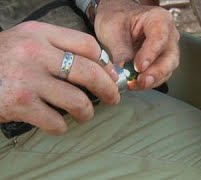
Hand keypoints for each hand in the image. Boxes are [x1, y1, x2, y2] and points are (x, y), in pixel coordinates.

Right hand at [0, 21, 119, 134]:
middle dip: (108, 89)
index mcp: (41, 33)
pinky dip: (61, 126)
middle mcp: (35, 52)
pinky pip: (56, 121)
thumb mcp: (30, 42)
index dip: (105, 63)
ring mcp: (27, 78)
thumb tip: (101, 67)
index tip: (111, 76)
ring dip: (86, 112)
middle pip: (89, 72)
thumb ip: (61, 48)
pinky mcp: (19, 104)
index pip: (88, 45)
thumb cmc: (4, 59)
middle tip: (113, 99)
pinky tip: (57, 123)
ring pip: (77, 101)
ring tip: (83, 114)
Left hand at [94, 0, 179, 88]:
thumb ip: (120, 49)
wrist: (116, 20)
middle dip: (156, 72)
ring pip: (167, 69)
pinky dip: (148, 82)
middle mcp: (168, 34)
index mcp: (159, 18)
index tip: (139, 66)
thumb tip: (124, 70)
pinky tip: (135, 84)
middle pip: (170, 57)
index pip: (160, 37)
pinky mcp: (162, 62)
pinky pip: (159, 75)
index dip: (150, 53)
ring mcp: (167, 49)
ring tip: (134, 85)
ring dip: (152, 80)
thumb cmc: (116, 18)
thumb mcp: (112, 28)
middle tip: (141, 81)